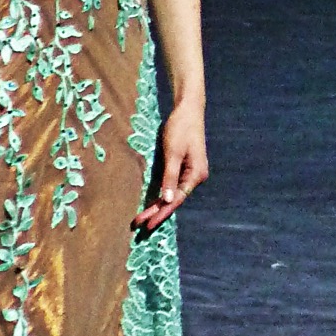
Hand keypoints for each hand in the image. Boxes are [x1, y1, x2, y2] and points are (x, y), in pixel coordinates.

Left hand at [137, 98, 207, 230]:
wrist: (188, 110)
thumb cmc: (181, 128)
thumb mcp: (173, 152)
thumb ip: (170, 177)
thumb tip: (167, 200)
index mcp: (196, 174)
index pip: (177, 199)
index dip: (162, 213)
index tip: (148, 224)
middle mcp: (195, 177)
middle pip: (174, 199)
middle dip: (156, 212)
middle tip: (138, 225)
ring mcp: (190, 173)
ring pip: (172, 194)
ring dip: (157, 206)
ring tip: (141, 218)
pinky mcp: (183, 168)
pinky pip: (172, 186)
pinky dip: (161, 195)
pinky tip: (152, 204)